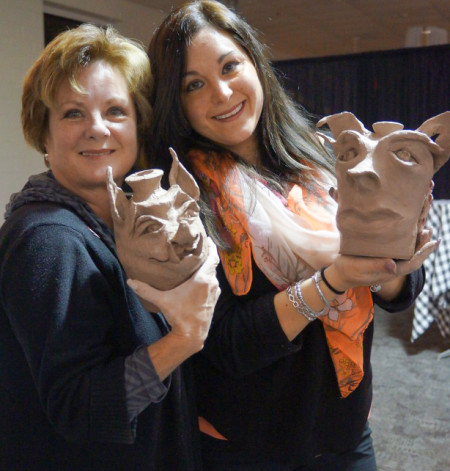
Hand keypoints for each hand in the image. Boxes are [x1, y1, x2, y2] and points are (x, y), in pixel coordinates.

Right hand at [127, 238, 220, 341]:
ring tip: (198, 261)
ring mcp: (215, 292)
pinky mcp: (214, 300)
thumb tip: (130, 281)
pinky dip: (209, 278)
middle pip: (212, 264)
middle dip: (206, 256)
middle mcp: (212, 284)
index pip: (212, 257)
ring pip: (213, 275)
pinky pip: (213, 284)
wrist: (192, 336)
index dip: (211, 247)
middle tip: (198, 248)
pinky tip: (200, 278)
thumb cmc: (179, 316)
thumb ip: (146, 290)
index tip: (208, 239)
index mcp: (203, 279)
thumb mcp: (162, 301)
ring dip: (207, 268)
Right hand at [325, 229, 439, 300]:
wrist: (338, 274)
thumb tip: (393, 265)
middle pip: (413, 257)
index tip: (434, 241)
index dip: (424, 253)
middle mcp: (392, 268)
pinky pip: (398, 251)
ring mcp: (387, 264)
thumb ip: (376, 266)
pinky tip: (405, 234)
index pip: (413, 263)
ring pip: (407, 253)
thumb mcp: (359, 268)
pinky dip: (405, 242)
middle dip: (423, 245)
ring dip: (416, 243)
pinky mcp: (381, 259)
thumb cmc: (347, 270)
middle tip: (430, 230)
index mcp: (390, 272)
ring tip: (423, 229)